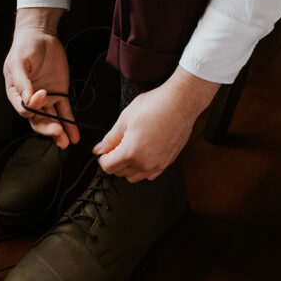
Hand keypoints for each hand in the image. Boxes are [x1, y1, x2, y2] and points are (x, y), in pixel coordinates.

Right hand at [3, 14, 78, 147]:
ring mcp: (46, 98)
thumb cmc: (24, 47)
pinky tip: (74, 135)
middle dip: (47, 128)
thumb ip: (22, 80)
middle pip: (37, 119)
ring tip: (66, 142)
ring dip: (59, 132)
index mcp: (16, 93)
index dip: (33, 106)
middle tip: (57, 132)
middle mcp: (30, 100)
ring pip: (52, 119)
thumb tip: (27, 98)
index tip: (42, 95)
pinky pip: (65, 112)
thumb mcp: (19, 61)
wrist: (40, 35)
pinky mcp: (60, 94)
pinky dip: (70, 124)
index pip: (24, 108)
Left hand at [92, 66, 219, 181]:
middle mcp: (145, 163)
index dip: (102, 158)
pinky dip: (143, 169)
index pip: (108, 167)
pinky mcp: (167, 163)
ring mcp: (157, 165)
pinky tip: (143, 154)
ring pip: (134, 177)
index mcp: (131, 152)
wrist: (180, 103)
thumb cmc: (156, 105)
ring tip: (129, 149)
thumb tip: (100, 149)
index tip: (104, 151)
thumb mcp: (126, 118)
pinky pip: (150, 175)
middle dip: (114, 161)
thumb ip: (110, 138)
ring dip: (127, 167)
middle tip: (116, 145)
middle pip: (120, 173)